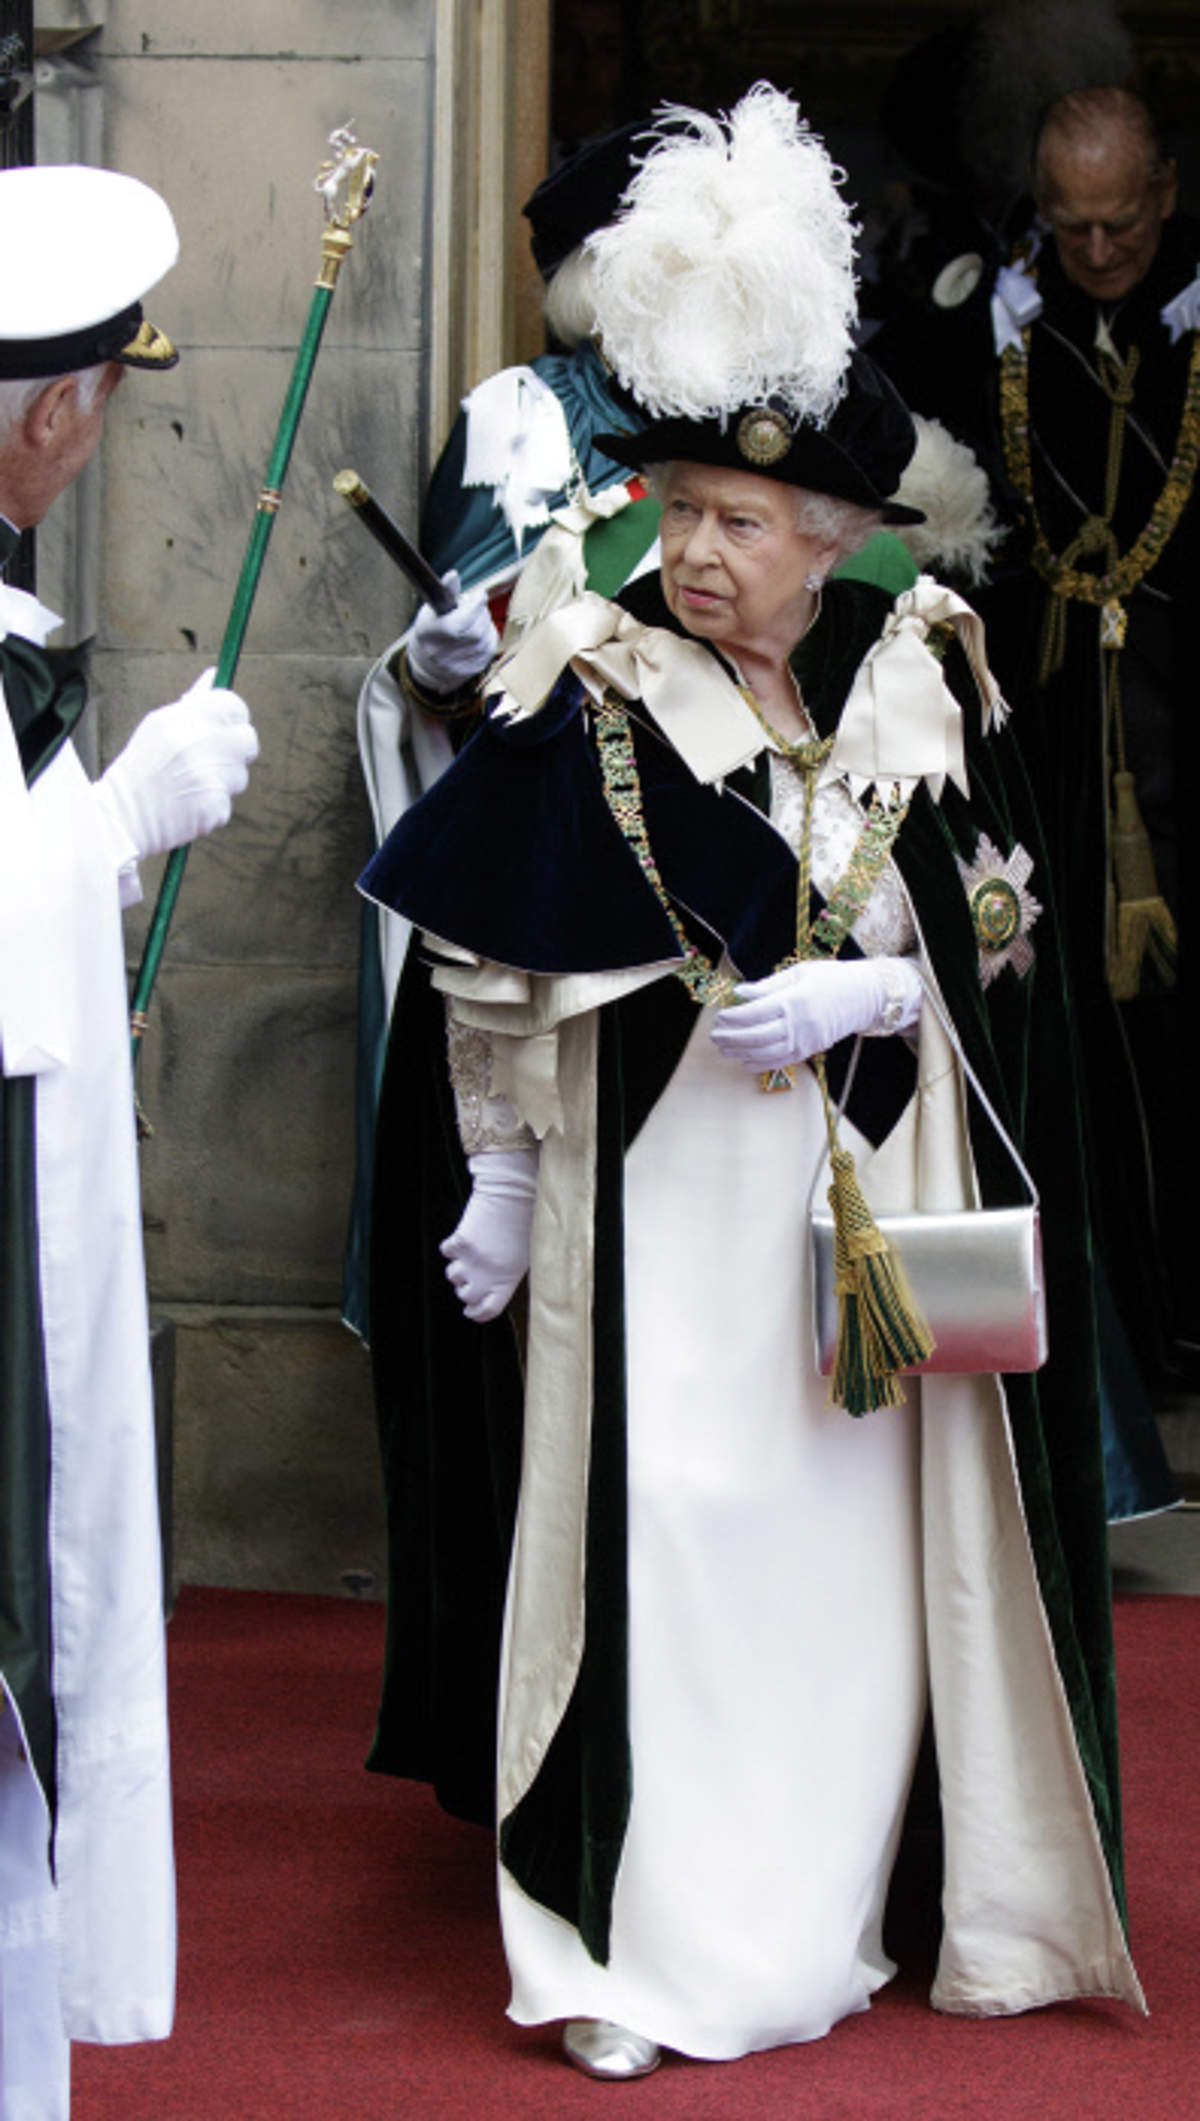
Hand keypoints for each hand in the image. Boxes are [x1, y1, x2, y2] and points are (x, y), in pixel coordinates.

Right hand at [95, 669, 257, 860]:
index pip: (235, 705)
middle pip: (248, 740)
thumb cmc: (141, 767)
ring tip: (189, 785)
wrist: (121, 815)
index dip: (233, 718)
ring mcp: (211, 775)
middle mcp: (202, 742)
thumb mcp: (159, 725)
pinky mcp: (215, 806)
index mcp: (187, 717)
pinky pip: (227, 803)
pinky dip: (211, 807)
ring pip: (240, 775)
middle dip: (236, 750)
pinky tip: (187, 806)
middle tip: (213, 759)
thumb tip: (215, 675)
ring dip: (223, 781)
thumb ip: (194, 702)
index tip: (226, 728)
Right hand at [406, 570, 498, 691]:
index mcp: (430, 633)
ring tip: (474, 619)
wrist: (429, 665)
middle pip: (477, 628)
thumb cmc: (431, 630)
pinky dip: (488, 633)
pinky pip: (491, 644)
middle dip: (480, 612)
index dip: (475, 605)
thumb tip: (453, 575)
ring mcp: (461, 664)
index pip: (461, 621)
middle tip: (474, 606)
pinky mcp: (475, 667)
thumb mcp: (432, 609)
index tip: (478, 595)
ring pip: (486, 635)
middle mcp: (443, 653)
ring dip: (485, 622)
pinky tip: (479, 631)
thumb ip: (446, 593)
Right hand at [440, 1146, 537, 1321]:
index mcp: (508, 1281)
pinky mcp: (460, 1242)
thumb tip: (490, 1289)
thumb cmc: (526, 1224)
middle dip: (466, 1290)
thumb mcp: (526, 1257)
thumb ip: (508, 1276)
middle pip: (465, 1296)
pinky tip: (463, 1238)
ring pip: (453, 1276)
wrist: (514, 1195)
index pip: (487, 1311)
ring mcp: (471, 1260)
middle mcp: (487, 1275)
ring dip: (458, 1269)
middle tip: (470, 1280)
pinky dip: (452, 1247)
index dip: (476, 1313)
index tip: (470, 1311)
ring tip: (469, 1256)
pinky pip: (447, 1252)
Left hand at [711, 956, 921, 1073]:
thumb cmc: (831, 978)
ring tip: (724, 1049)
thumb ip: (767, 985)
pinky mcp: (810, 1051)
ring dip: (741, 1053)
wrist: (865, 996)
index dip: (733, 1017)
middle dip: (731, 1037)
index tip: (719, 1016)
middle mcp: (799, 1024)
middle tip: (714, 1035)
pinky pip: (780, 1062)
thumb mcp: (798, 972)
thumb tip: (740, 993)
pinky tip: (744, 1061)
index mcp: (794, 1000)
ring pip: (766, 1053)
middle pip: (756, 1036)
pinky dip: (760, 1064)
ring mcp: (805, 1041)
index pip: (755, 1013)